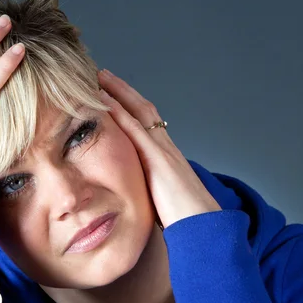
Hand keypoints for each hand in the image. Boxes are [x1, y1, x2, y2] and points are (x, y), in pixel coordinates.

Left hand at [97, 69, 221, 228]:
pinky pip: (135, 129)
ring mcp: (163, 150)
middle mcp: (166, 147)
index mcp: (167, 158)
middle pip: (144, 109)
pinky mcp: (157, 159)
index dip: (131, 108)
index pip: (147, 125)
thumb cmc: (184, 220)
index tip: (114, 96)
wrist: (202, 226)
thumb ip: (151, 191)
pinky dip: (118, 112)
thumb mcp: (163, 200)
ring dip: (119, 92)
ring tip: (100, 77)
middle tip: (104, 76)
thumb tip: (138, 196)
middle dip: (124, 91)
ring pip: (140, 111)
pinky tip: (103, 101)